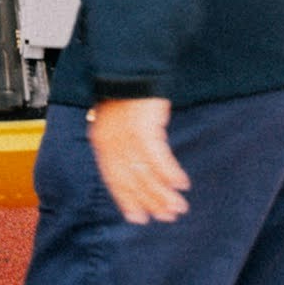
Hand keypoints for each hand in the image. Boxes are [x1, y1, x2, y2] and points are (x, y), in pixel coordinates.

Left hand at [87, 97, 185, 225]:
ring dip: (163, 193)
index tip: (138, 218)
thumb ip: (122, 145)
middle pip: (131, 181)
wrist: (130, 66)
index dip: (127, 200)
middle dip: (150, 202)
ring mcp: (126, 137)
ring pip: (145, 174)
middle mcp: (111, 143)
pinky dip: (170, 173)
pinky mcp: (144, 128)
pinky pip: (158, 157)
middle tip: (166, 217)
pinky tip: (181, 184)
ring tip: (178, 207)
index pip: (114, 180)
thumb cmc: (127, 93)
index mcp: (102, 142)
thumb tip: (135, 167)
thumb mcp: (118, 122)